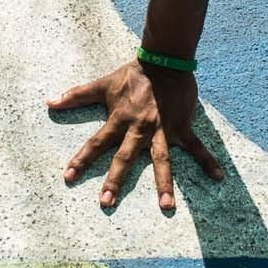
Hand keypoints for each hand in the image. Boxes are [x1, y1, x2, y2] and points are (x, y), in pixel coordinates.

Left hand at [48, 58, 225, 212]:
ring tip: (166, 207)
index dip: (81, 160)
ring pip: (162, 161)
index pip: (95, 143)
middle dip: (115, 181)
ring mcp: (162, 130)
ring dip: (164, 184)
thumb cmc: (133, 75)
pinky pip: (196, 148)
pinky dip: (208, 161)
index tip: (68, 177)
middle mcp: (139, 129)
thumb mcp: (103, 84)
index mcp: (119, 120)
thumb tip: (49, 103)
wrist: (164, 61)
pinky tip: (218, 177)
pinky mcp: (181, 127)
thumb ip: (76, 95)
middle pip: (125, 158)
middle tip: (106, 203)